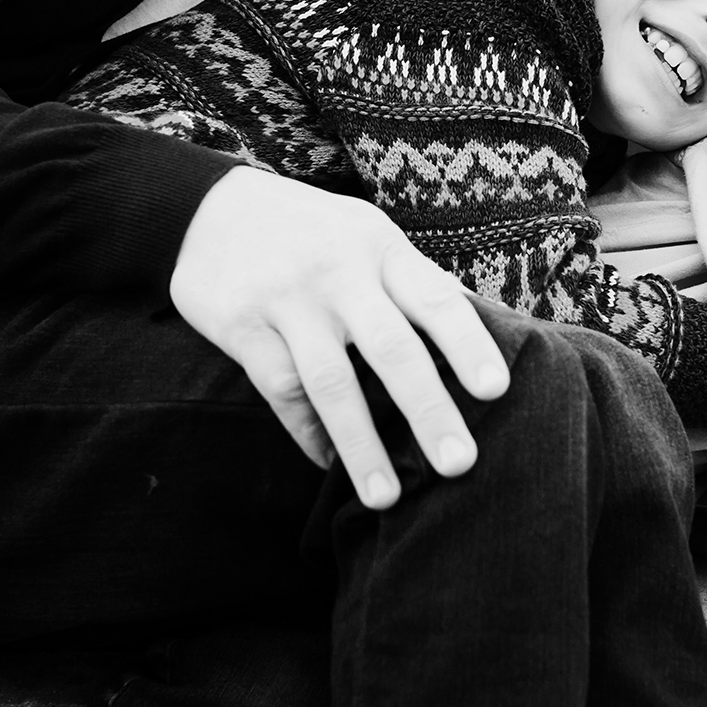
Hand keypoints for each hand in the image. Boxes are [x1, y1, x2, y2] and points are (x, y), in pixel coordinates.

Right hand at [169, 167, 509, 508]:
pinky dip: (308, 432)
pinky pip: (281, 389)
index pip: (436, 299)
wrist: (210, 209)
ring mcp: (287, 298)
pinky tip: (328, 461)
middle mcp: (339, 271)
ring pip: (330, 381)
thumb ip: (415, 282)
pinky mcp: (241, 325)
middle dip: (427, 409)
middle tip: (459, 463)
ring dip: (361, 444)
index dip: (468, 345)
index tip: (496, 391)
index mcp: (380, 248)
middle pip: (391, 347)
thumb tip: (485, 325)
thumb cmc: (312, 233)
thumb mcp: (367, 236)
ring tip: (386, 497)